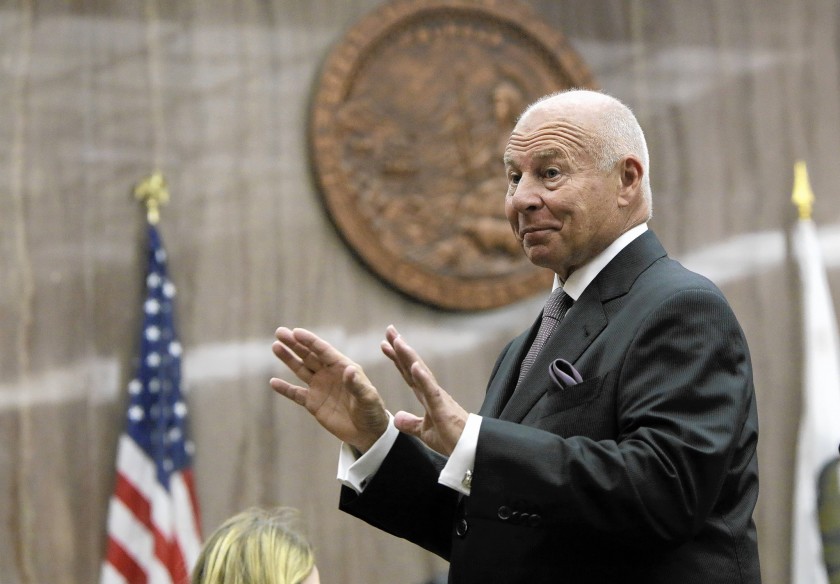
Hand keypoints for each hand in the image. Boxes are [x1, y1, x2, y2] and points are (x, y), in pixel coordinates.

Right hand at [270, 327, 388, 452]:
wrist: (367, 432)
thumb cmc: (372, 411)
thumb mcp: (368, 397)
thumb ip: (357, 384)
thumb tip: (348, 369)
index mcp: (343, 367)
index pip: (323, 350)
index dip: (309, 341)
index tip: (295, 332)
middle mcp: (329, 374)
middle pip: (309, 355)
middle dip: (294, 344)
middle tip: (280, 332)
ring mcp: (320, 387)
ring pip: (301, 369)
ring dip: (288, 359)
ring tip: (275, 346)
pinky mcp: (313, 403)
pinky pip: (296, 393)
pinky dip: (285, 388)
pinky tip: (273, 382)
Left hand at [380, 325, 467, 455]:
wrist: (469, 450)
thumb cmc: (451, 439)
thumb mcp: (424, 431)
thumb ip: (410, 423)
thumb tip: (396, 418)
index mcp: (426, 396)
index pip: (408, 373)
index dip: (397, 358)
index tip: (386, 344)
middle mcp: (431, 392)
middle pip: (412, 366)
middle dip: (400, 348)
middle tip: (389, 330)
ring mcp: (437, 398)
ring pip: (421, 373)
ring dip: (409, 357)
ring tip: (398, 341)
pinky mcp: (442, 408)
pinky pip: (431, 391)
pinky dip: (422, 377)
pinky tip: (414, 366)